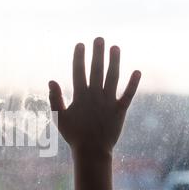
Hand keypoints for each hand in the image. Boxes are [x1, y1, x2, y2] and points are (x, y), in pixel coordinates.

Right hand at [49, 37, 140, 157]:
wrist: (92, 151)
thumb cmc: (74, 135)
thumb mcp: (60, 117)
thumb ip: (55, 99)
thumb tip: (51, 80)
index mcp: (80, 96)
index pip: (79, 72)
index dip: (79, 57)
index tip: (80, 44)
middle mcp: (95, 96)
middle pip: (97, 70)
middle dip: (98, 53)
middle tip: (99, 38)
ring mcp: (109, 102)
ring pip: (113, 78)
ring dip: (114, 62)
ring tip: (115, 47)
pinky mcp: (120, 110)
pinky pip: (128, 94)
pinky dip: (133, 83)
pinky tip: (137, 71)